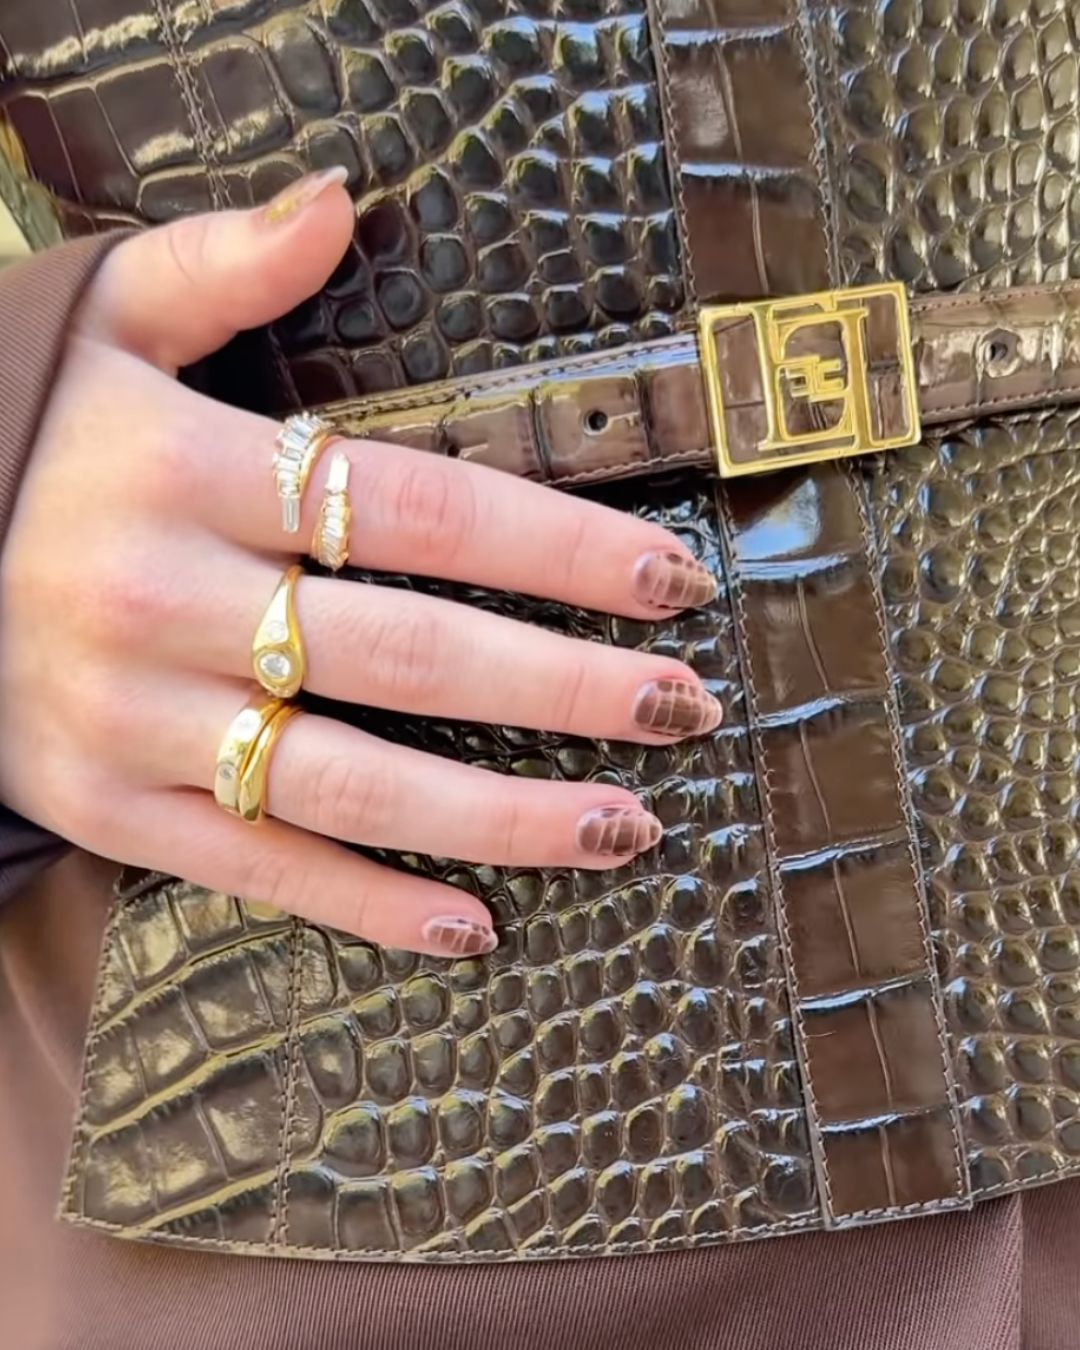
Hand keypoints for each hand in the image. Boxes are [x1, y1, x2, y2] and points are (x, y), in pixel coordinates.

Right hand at [0, 170, 721, 957]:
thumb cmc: (25, 444)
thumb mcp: (100, 324)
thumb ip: (223, 265)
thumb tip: (341, 200)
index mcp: (187, 473)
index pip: (420, 512)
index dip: (558, 550)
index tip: (668, 582)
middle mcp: (166, 604)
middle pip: (412, 657)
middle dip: (566, 688)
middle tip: (682, 708)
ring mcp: (136, 724)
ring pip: (353, 786)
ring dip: (504, 818)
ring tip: (625, 828)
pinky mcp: (110, 810)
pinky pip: (258, 870)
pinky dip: (368, 904)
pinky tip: (472, 926)